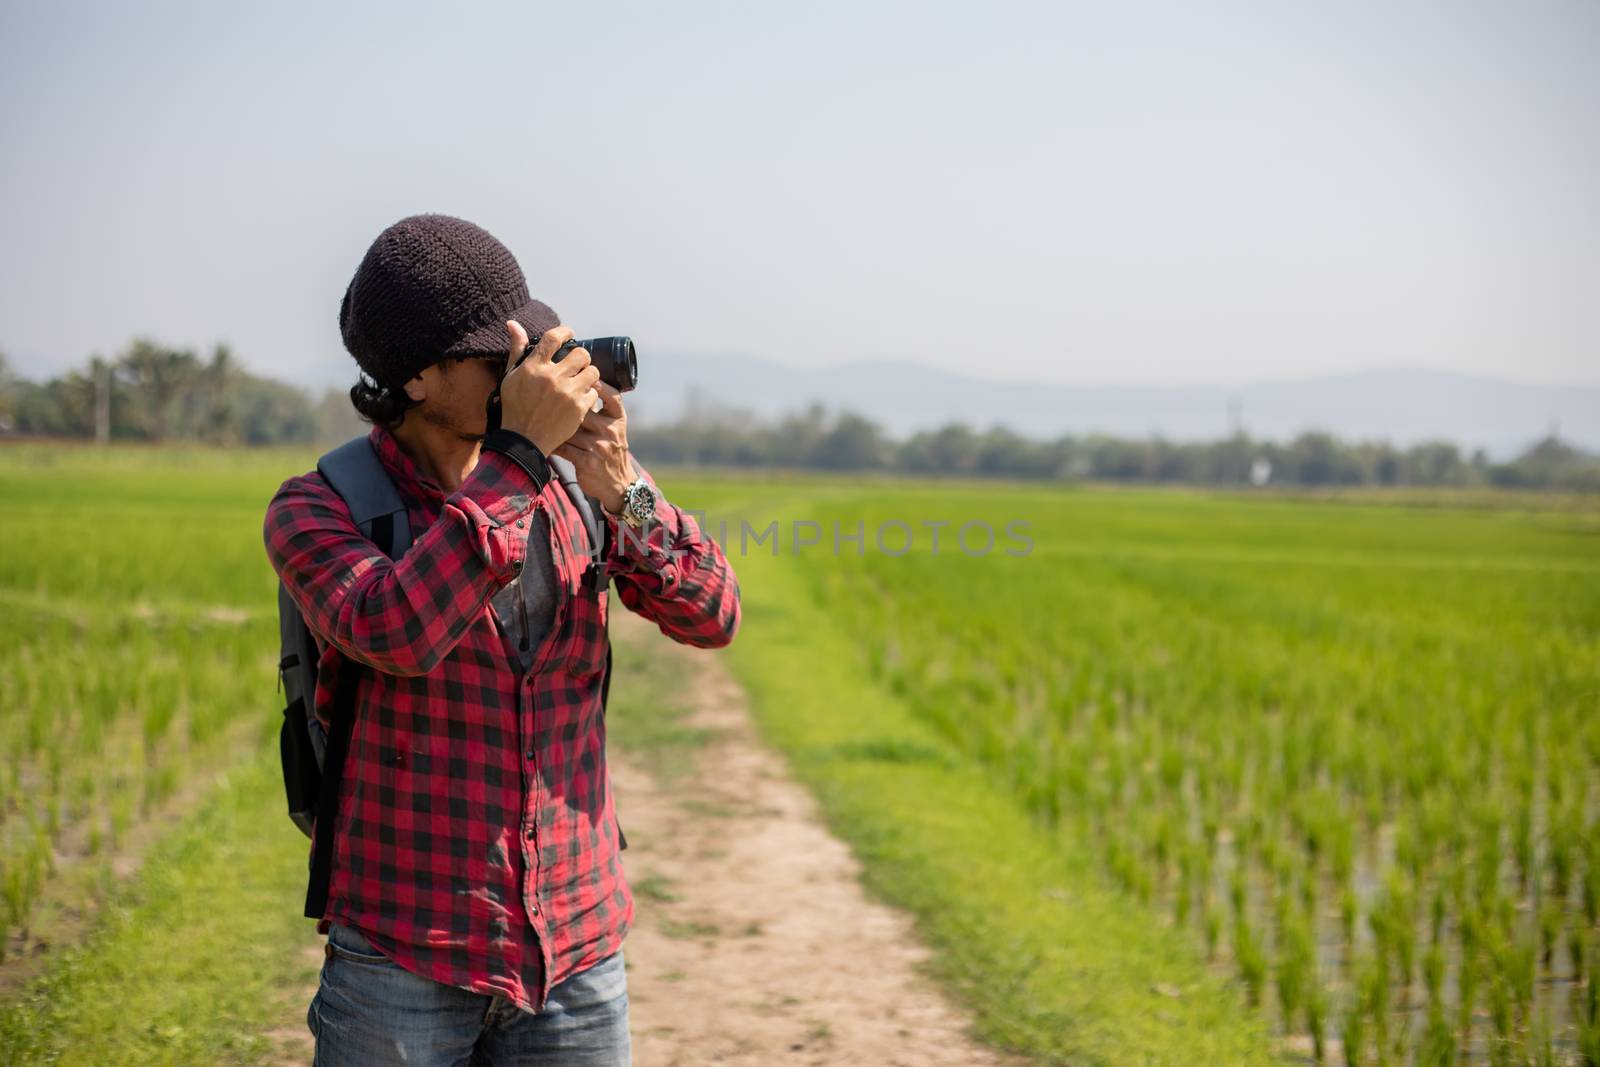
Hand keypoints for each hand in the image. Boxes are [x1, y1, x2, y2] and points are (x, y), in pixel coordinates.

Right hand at [497, 320, 600, 455]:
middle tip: (577, 364)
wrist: (523, 441)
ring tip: (581, 381)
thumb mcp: (511, 377)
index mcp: (533, 367)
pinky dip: (589, 395)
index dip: (566, 331)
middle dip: (581, 357)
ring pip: (592, 371)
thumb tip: (513, 323)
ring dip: (588, 374)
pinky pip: (594, 392)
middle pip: (581, 353)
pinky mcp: (579, 408)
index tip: (570, 334)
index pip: (554, 337)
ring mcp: (567, 393)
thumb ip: (517, 349)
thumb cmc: (515, 407)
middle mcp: (551, 377)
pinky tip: (580, 399)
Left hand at [552, 382, 632, 514]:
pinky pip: (564, 447)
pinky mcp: (587, 462)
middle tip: (549, 403)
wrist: (618, 484)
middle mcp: (611, 432)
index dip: (598, 385)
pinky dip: (554, 443)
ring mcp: (600, 447)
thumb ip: (601, 410)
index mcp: (619, 420)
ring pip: (570, 429)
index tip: (583, 378)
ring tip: (542, 421)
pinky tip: (545, 440)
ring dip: (555, 426)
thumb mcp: (614, 429)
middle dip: (566, 407)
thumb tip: (579, 384)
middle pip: (584, 410)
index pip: (612, 396)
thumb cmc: (610, 450)